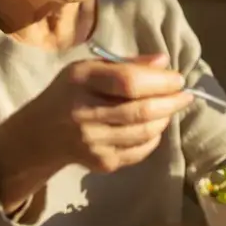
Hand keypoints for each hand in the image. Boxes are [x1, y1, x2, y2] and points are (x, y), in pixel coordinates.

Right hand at [0, 54, 193, 210]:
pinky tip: (153, 127)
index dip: (160, 82)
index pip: (128, 82)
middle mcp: (84, 113)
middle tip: (186, 96)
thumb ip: (126, 64)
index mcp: (81, 81)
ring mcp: (92, 142)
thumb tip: (164, 62)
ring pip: (144, 133)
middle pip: (140, 111)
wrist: (40, 134)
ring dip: (164, 119)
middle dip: (171, 102)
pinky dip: (153, 138)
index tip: (178, 79)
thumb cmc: (70, 93)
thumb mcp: (90, 69)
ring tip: (169, 109)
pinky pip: (139, 151)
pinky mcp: (101, 163)